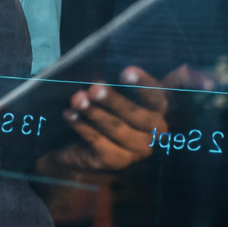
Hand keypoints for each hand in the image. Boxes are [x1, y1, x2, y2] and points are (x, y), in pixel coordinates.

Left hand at [51, 67, 172, 171]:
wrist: (77, 139)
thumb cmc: (100, 104)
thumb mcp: (111, 86)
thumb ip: (117, 73)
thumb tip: (129, 64)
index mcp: (157, 109)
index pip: (158, 96)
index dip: (145, 85)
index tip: (125, 72)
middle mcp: (154, 132)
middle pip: (140, 117)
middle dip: (115, 101)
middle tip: (94, 88)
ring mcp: (137, 150)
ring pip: (118, 130)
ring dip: (95, 113)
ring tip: (77, 99)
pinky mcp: (115, 161)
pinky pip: (99, 142)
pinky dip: (82, 126)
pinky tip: (69, 114)